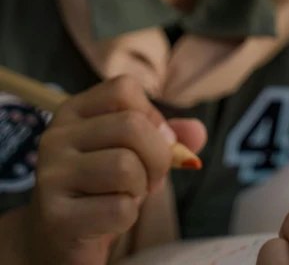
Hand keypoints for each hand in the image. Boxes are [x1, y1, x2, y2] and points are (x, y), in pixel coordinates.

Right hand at [29, 76, 206, 264]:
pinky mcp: (56, 217)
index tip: (155, 140)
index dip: (153, 115)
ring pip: (125, 166)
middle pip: (131, 126)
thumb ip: (168, 137)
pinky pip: (119, 208)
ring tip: (129, 195)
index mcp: (74, 111)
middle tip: (152, 178)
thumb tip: (198, 133)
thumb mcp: (135, 152)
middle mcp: (56, 137)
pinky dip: (128, 216)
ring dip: (141, 187)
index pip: (124, 88)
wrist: (61, 239)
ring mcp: (52, 175)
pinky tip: (111, 218)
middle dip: (158, 156)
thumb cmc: (103, 187)